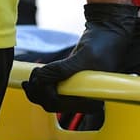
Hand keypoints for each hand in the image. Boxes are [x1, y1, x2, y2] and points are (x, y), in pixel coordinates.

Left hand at [22, 3, 138, 111]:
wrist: (108, 34)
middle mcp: (84, 98)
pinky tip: (36, 75)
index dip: (45, 94)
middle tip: (30, 78)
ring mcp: (77, 91)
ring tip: (33, 74)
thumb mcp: (84, 56)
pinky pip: (51, 91)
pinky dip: (40, 85)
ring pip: (49, 99)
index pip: (61, 105)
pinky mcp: (71, 84)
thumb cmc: (103, 45)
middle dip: (38, 92)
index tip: (39, 79)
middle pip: (53, 104)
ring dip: (36, 89)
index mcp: (92, 97)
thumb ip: (62, 69)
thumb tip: (40, 78)